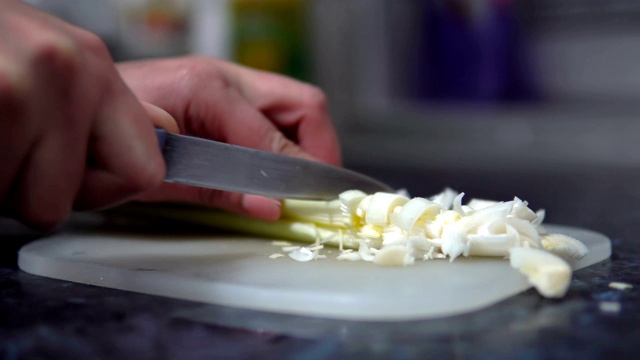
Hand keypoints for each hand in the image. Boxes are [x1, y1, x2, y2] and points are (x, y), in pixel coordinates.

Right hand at [0, 1, 167, 228]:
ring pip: (13, 206)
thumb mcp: (46, 61)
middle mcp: (60, 71)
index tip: (63, 169)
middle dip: (20, 187)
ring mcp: (11, 90)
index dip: (96, 188)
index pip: (142, 173)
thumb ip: (100, 106)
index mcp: (90, 64)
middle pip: (60, 203)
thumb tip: (163, 132)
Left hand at [117, 56, 341, 219]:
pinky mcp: (224, 94)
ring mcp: (226, 82)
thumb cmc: (107, 142)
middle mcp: (223, 78)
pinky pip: (273, 114)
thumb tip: (272, 206)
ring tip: (295, 183)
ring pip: (295, 106)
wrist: (79, 120)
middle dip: (318, 149)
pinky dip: (284, 142)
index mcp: (205, 89)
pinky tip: (271, 168)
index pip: (272, 134)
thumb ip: (221, 189)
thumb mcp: (163, 176)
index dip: (296, 172)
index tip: (307, 203)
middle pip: (304, 104)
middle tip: (312, 190)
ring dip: (304, 145)